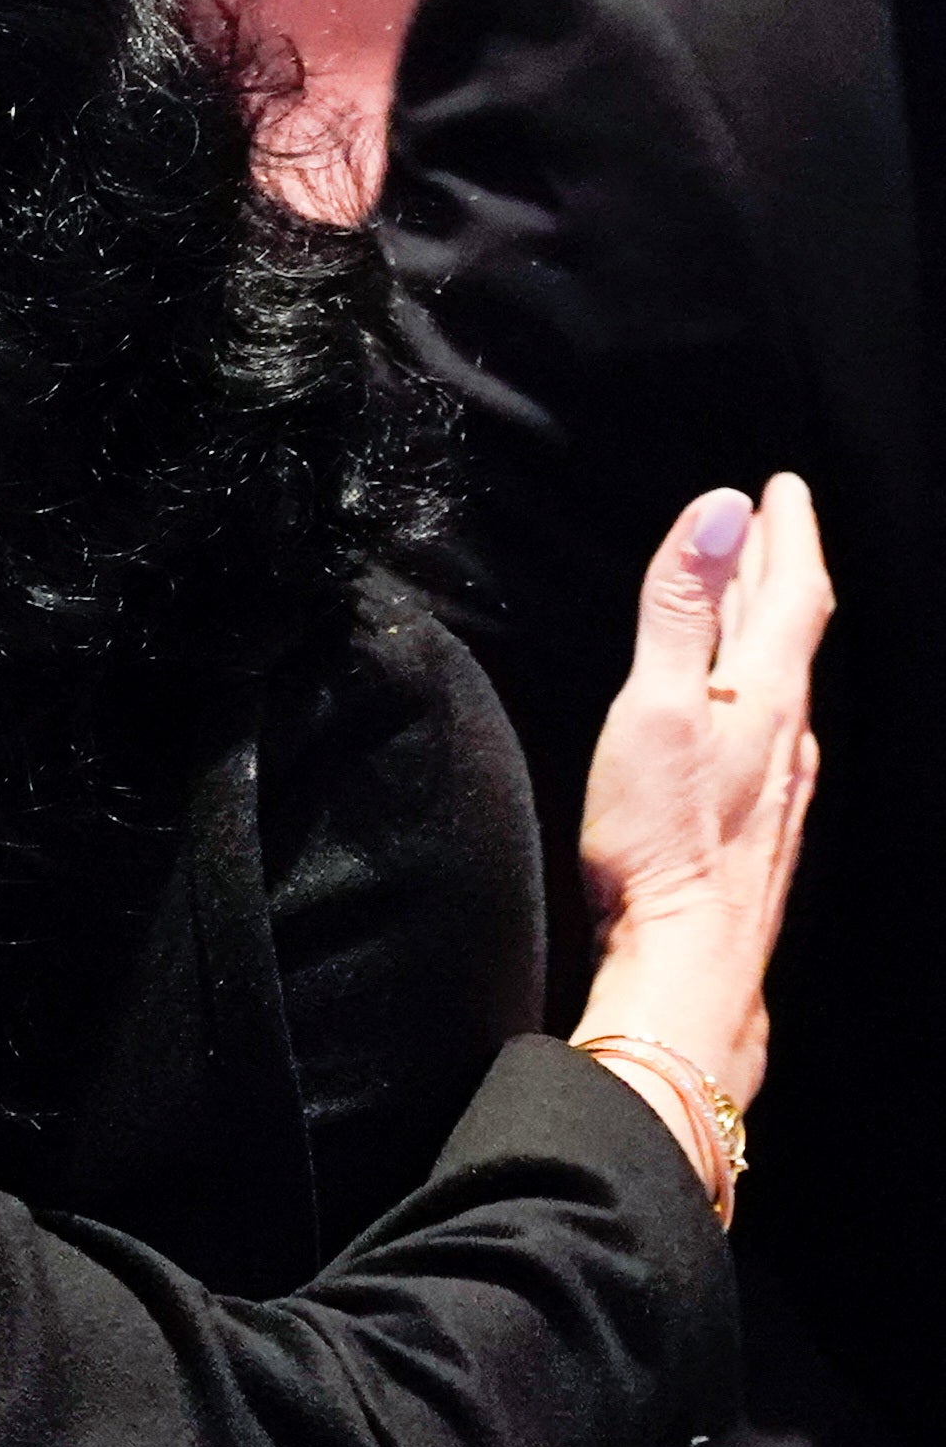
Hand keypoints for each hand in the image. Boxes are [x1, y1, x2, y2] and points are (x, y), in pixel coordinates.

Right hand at [575, 474, 831, 1113]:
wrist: (689, 958)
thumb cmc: (662, 839)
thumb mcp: (655, 706)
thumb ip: (680, 610)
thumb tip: (720, 513)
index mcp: (764, 693)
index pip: (790, 590)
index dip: (788, 532)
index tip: (781, 488)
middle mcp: (788, 733)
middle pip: (792, 630)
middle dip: (777, 569)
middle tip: (764, 526)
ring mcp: (780, 783)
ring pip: (785, 682)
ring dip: (769, 628)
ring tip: (751, 600)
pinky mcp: (760, 824)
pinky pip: (771, 731)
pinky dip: (756, 689)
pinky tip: (738, 714)